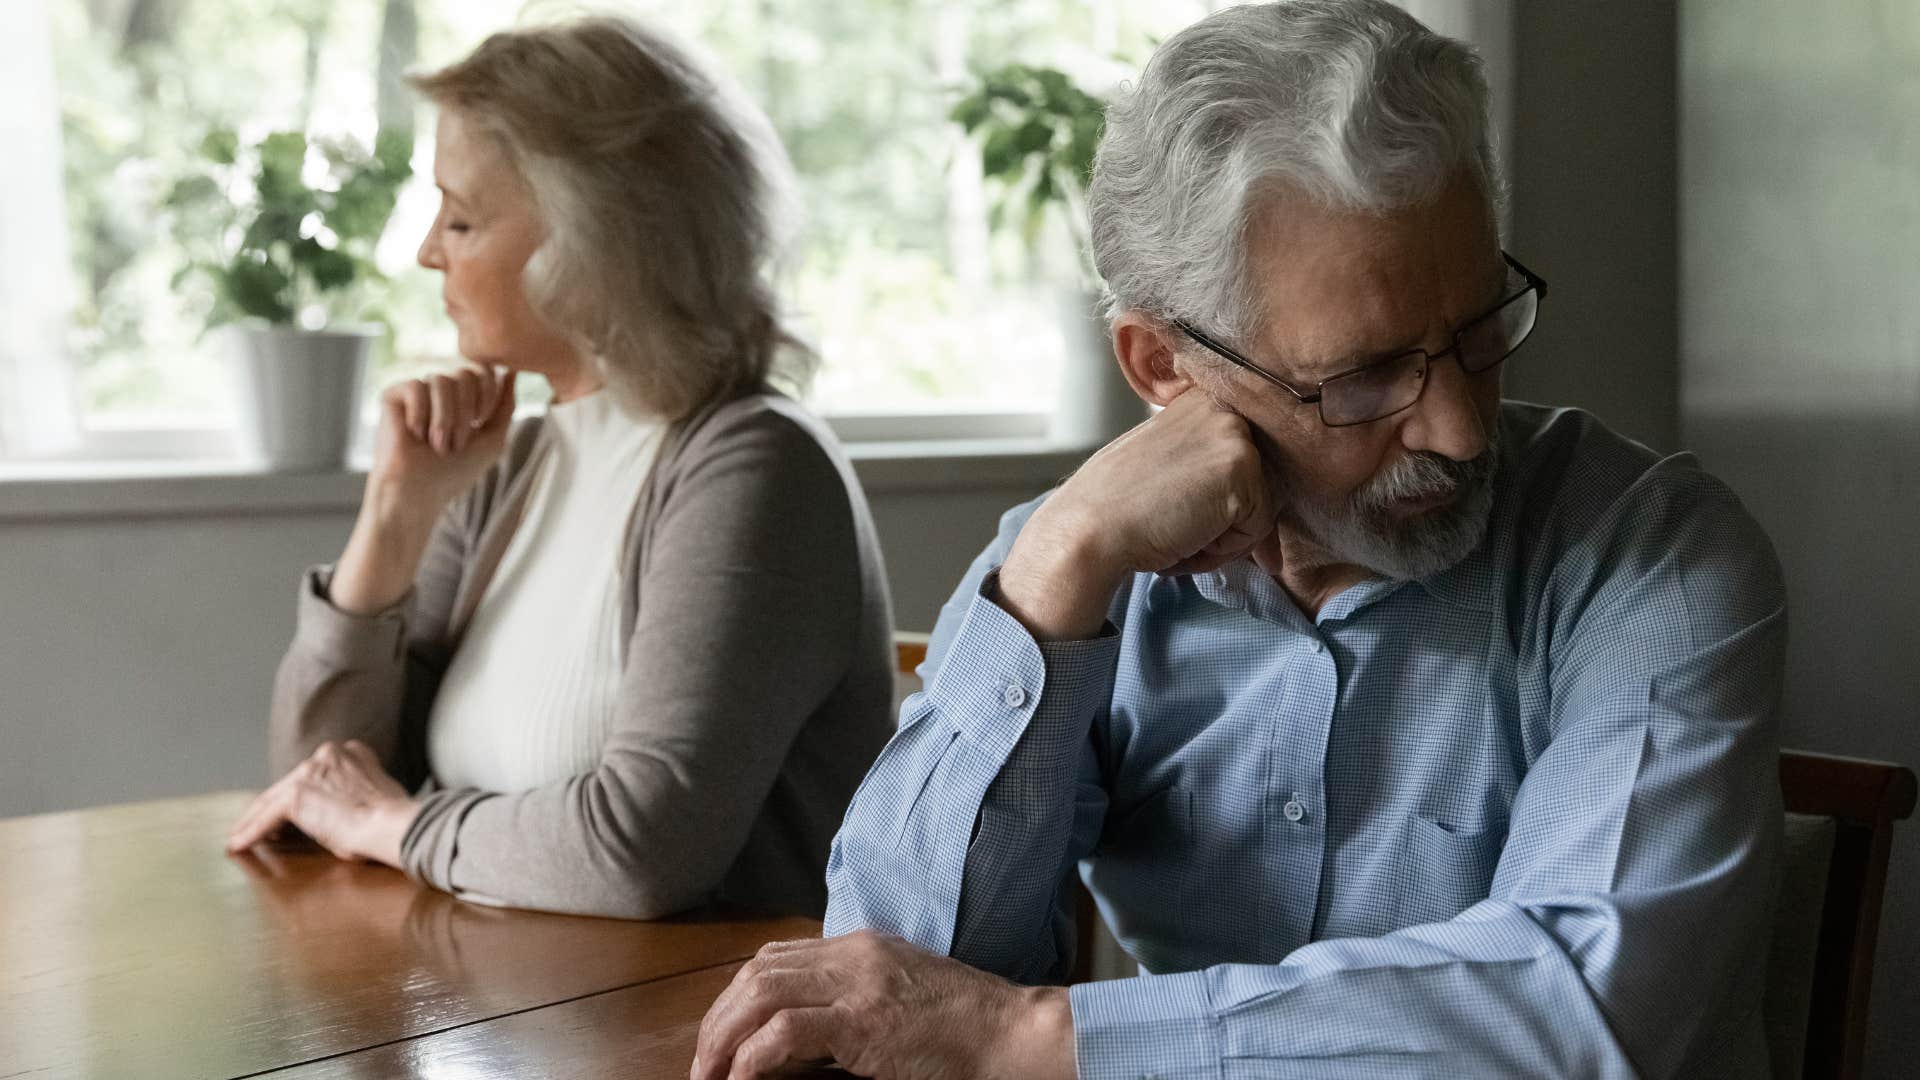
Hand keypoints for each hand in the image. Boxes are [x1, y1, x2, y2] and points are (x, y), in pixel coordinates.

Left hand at [225, 740, 418, 868]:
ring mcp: (310, 773)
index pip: (314, 773)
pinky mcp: (296, 795)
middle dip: (272, 806)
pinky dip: (251, 832)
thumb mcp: (379, 794)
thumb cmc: (394, 821)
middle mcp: (328, 755)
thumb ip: (359, 791)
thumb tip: (349, 812)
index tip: (292, 808)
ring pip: (272, 799)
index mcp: (352, 753)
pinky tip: (240, 844)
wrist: (395, 825)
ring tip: (243, 836)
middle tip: (258, 825)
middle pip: (289, 783)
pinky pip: (265, 816)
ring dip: (255, 820)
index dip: (302, 791)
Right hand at [369, 364, 517, 513]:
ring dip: (445, 419)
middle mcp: (441, 391)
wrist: (419, 491)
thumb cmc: (455, 471)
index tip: (480, 424)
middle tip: (456, 443)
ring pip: (441, 379)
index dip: (487, 395)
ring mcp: (417, 392)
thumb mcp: (493, 439)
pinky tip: (414, 434)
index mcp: (464, 397)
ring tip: (437, 445)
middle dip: (467, 412)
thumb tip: (511, 371)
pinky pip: (415, 386)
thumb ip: (505, 406)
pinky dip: (420, 415)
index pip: (483, 371)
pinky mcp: (392, 396)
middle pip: (465, 373)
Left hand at [691, 930, 1073, 1079]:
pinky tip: (743, 1078)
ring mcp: (858, 984)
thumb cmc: (964, 1026)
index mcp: (860, 947)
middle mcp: (852, 955)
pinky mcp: (864, 1021)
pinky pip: (786, 1032)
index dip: (735, 998)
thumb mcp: (900, 997)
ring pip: (760, 994)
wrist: (1010, 1034)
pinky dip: (754, 1056)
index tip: (720, 1039)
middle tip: (702, 1065)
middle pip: (757, 973)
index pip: (775, 958)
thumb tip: (792, 1041)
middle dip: (717, 1019)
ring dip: (724, 1037)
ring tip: (711, 1075)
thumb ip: (850, 1004)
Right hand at [998, 387, 1277, 639]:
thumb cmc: (1117, 507)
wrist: (1090, 530)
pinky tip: (1184, 537)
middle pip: (1259, 483)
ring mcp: (1235, 435)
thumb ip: (1203, 456)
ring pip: (1262, 507)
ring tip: (1177, 531)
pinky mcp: (1242, 470)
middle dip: (1223, 517)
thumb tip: (1245, 486)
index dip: (1219, 496)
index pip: (1244, 458)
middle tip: (1173, 523)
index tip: (1180, 508)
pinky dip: (1223, 548)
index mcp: (1201, 400)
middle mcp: (1222, 407)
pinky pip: (1258, 528)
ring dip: (1223, 536)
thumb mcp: (1166, 459)